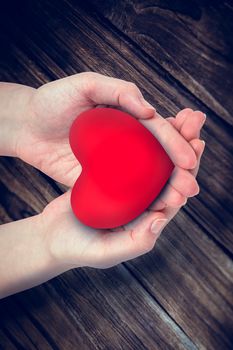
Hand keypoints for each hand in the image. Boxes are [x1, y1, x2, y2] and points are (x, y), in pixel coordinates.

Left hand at [15, 72, 197, 186]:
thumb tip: (150, 111)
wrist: (26, 126)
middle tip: (192, 184)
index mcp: (128, 118)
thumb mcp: (85, 85)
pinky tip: (154, 207)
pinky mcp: (99, 179)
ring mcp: (114, 163)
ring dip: (166, 188)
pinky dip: (140, 198)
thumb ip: (119, 91)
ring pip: (146, 177)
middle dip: (180, 169)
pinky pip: (123, 190)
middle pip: (159, 157)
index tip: (191, 156)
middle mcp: (126, 142)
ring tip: (181, 197)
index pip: (158, 131)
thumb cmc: (52, 101)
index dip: (177, 142)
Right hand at [38, 107, 204, 269]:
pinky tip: (146, 120)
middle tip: (195, 120)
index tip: (197, 144)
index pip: (176, 194)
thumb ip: (136, 242)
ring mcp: (128, 190)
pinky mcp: (112, 178)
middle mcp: (144, 203)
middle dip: (185, 147)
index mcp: (149, 220)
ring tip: (180, 114)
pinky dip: (141, 140)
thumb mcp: (106, 252)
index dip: (188, 170)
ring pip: (153, 162)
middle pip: (170, 173)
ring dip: (167, 138)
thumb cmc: (77, 248)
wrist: (51, 237)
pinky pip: (131, 157)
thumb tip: (162, 218)